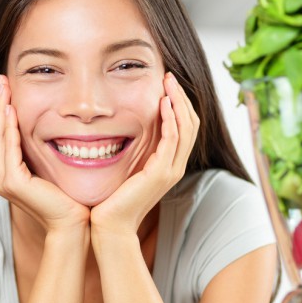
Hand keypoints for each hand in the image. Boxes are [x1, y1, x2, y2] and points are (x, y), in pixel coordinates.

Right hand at [0, 75, 89, 232]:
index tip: (7, 86)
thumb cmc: (69, 199)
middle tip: (2, 79)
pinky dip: (9, 128)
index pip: (2, 135)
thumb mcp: (52, 167)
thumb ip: (42, 152)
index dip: (3, 109)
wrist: (74, 224)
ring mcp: (3, 181)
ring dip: (1, 110)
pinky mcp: (12, 183)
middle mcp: (0, 177)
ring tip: (4, 87)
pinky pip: (8, 149)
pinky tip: (13, 110)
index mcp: (8, 173)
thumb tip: (50, 128)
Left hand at [90, 72, 199, 237]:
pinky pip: (172, 139)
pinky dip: (170, 119)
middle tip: (170, 76)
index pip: (185, 128)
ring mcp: (170, 171)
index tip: (167, 85)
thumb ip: (133, 153)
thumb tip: (124, 130)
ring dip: (178, 102)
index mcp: (169, 166)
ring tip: (168, 82)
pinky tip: (163, 103)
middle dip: (182, 97)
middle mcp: (175, 167)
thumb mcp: (127, 170)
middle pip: (191, 124)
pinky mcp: (160, 173)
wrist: (110, 226)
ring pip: (186, 128)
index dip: (180, 105)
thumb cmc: (113, 201)